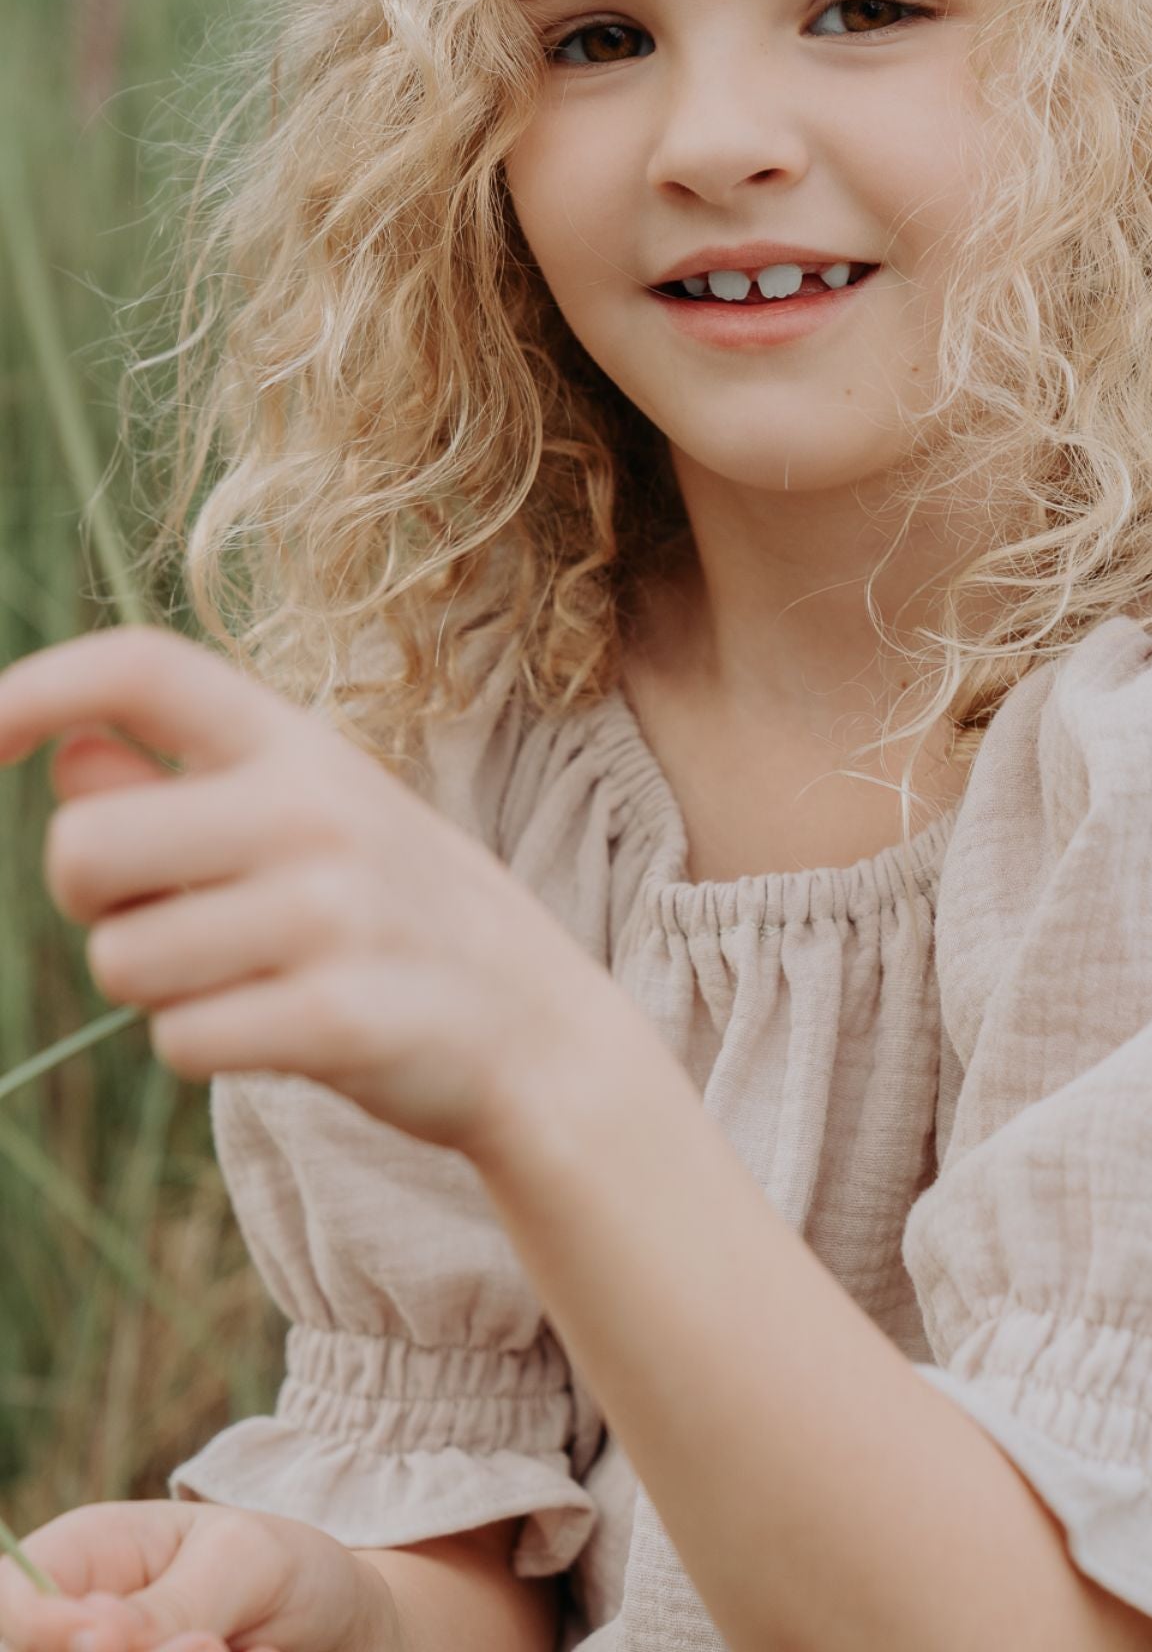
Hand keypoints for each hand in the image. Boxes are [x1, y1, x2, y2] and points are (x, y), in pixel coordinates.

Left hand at [0, 624, 615, 1159]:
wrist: (536, 1026)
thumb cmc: (396, 913)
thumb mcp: (311, 820)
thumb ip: (182, 787)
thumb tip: (64, 756)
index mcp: (303, 746)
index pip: (145, 670)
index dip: (38, 687)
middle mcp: (317, 811)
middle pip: (84, 845)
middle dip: (89, 900)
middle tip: (158, 915)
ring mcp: (333, 913)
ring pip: (121, 959)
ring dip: (158, 988)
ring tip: (252, 978)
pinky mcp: (337, 1016)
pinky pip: (180, 1039)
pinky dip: (207, 1047)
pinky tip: (283, 1030)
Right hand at [0, 1498, 393, 1651]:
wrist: (342, 1623)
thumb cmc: (281, 1567)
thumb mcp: (239, 1562)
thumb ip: (167, 1605)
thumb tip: (86, 1639)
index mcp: (72, 1563)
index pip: (7, 1609)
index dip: (39, 1633)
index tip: (106, 1636)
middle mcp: (68, 1640)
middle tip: (208, 1645)